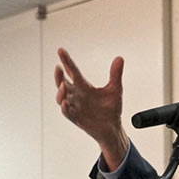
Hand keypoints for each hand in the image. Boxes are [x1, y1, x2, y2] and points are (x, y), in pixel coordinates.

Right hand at [54, 48, 128, 170]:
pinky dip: (65, 108)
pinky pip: (68, 113)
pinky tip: (65, 102)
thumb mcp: (115, 89)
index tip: (61, 50)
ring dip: (61, 92)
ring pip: (62, 98)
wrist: (114, 127)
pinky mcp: (78, 119)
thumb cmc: (111, 109)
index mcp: (84, 86)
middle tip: (58, 68)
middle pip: (63, 83)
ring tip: (63, 85)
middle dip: (59, 76)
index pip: (73, 71)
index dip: (66, 61)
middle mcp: (77, 96)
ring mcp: (76, 107)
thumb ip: (115, 74)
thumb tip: (119, 58)